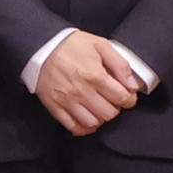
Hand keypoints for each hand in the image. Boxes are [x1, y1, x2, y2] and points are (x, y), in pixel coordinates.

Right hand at [26, 30, 146, 133]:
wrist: (40, 46)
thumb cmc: (69, 45)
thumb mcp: (100, 45)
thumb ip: (120, 64)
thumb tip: (132, 84)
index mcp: (95, 76)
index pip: (122, 98)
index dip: (129, 99)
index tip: (127, 96)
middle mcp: (82, 92)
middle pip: (109, 113)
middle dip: (115, 108)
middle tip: (112, 100)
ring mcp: (67, 101)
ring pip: (93, 123)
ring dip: (100, 118)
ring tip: (99, 108)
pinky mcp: (55, 106)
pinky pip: (73, 126)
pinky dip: (84, 128)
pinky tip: (88, 120)